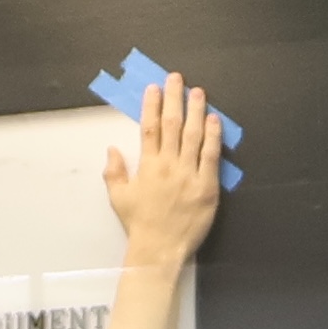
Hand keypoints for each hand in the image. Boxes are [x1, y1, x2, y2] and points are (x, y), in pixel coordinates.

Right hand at [101, 75, 223, 269]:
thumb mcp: (119, 198)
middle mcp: (168, 165)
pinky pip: (211, 157)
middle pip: (172, 125)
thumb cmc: (139, 224)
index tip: (154, 88)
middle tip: (177, 79)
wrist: (159, 249)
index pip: (150, 128)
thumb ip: (114, 172)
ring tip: (198, 92)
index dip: (152, 105)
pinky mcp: (208, 187)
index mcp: (147, 166)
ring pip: (193, 136)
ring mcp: (189, 175)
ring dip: (196, 111)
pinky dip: (213, 137)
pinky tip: (215, 120)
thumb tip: (112, 149)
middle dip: (174, 99)